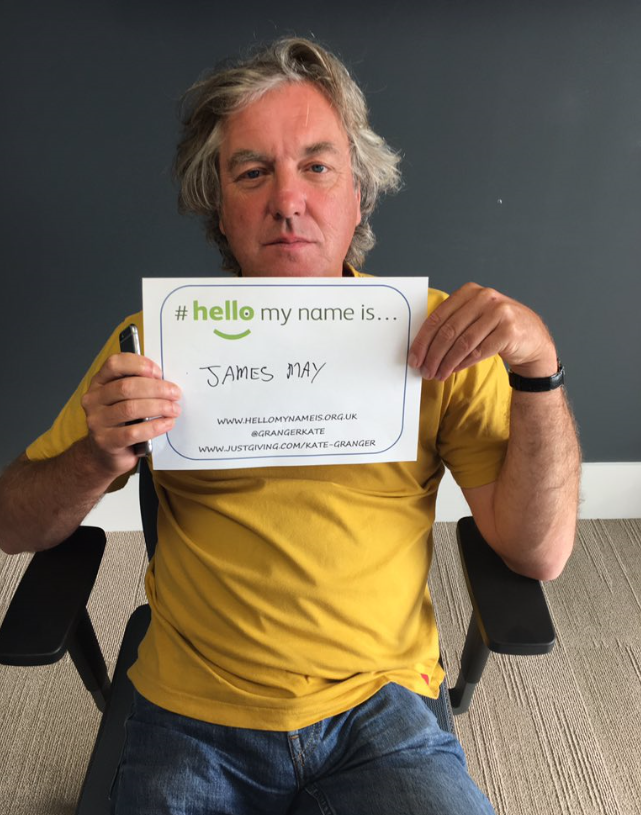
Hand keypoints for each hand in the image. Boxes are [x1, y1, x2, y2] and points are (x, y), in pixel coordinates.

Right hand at [80, 352, 180, 476]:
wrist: (105, 454)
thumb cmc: (122, 422)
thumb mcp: (127, 399)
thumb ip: (140, 387)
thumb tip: (166, 382)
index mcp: (99, 382)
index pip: (115, 364)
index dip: (139, 364)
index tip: (159, 372)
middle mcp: (94, 399)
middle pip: (126, 387)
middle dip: (156, 388)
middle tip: (175, 393)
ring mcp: (97, 421)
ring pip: (130, 408)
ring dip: (158, 407)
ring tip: (174, 409)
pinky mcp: (106, 441)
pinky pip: (133, 432)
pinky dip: (154, 427)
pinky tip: (167, 424)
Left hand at [408, 282, 557, 380]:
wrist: (532, 338)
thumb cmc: (496, 329)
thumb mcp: (474, 318)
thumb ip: (451, 324)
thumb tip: (422, 349)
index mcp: (470, 292)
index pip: (438, 317)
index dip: (423, 340)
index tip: (414, 357)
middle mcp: (485, 297)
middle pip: (448, 331)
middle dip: (433, 354)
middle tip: (424, 370)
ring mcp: (499, 313)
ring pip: (463, 343)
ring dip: (446, 363)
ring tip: (437, 374)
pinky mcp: (509, 331)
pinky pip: (479, 351)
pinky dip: (463, 363)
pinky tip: (453, 371)